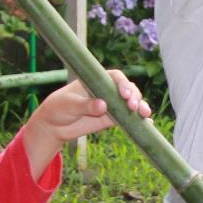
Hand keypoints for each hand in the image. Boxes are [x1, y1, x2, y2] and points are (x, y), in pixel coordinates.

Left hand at [32, 69, 150, 142]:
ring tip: (145, 115)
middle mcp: (107, 91)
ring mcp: (111, 105)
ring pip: (131, 103)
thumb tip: (103, 106)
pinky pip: (128, 118)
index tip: (124, 95)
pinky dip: (139, 121)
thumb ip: (85, 105)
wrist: (54, 125)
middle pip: (128, 89)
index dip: (123, 84)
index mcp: (96, 80)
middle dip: (134, 96)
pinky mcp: (112, 119)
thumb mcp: (69, 105)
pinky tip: (148, 124)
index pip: (115, 77)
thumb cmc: (58, 108)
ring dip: (140, 107)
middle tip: (132, 107)